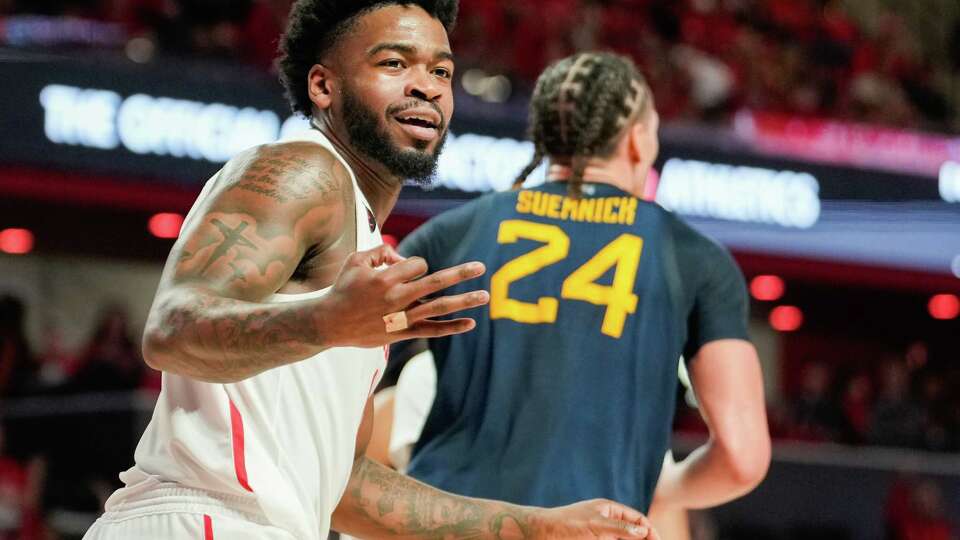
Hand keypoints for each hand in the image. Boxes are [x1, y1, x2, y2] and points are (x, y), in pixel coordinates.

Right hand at [324, 244, 488, 347]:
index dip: (414, 264)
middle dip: (460, 273)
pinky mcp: (402, 333)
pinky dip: (451, 327)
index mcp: (386, 278)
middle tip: (482, 267)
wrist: (329, 323)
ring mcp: (401, 317)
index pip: (417, 264)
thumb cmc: (344, 288)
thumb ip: (381, 252)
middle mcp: (397, 298)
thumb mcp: (356, 261)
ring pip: (439, 307)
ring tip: (485, 296)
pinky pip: (431, 331)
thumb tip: (405, 258)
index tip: (401, 270)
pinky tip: (470, 323)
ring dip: (464, 301)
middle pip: (436, 282)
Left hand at [534, 499, 659, 539]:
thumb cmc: (565, 525)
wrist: (539, 533)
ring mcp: (600, 534)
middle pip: (633, 533)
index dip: (650, 531)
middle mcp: (606, 521)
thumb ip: (620, 528)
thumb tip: (643, 531)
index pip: (637, 519)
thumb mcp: (595, 525)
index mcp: (609, 509)